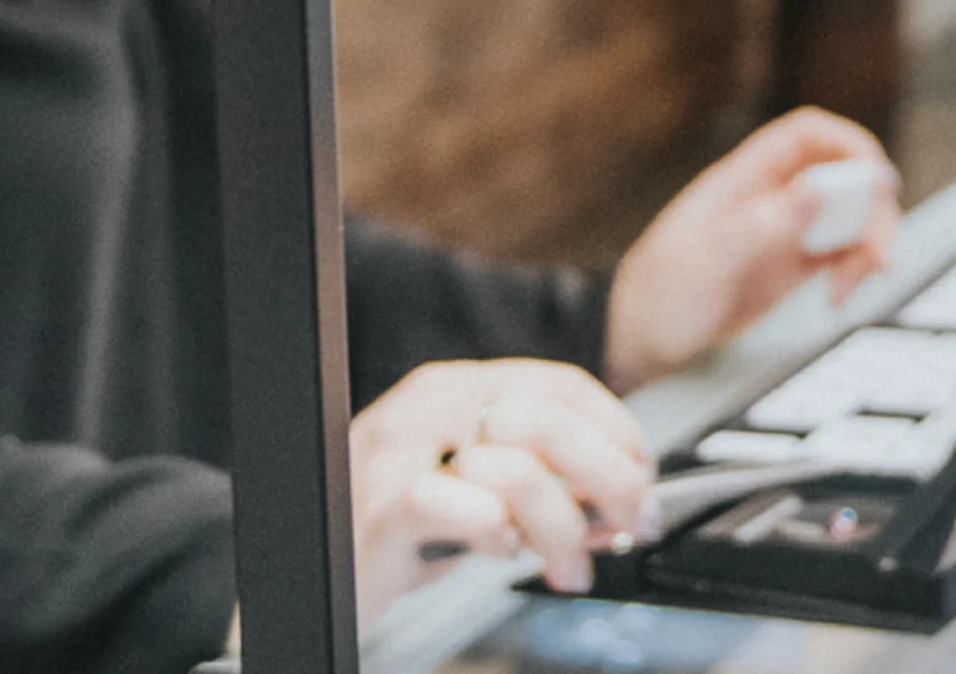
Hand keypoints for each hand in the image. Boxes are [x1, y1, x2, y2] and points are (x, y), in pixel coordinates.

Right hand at [349, 359, 651, 627]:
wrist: (314, 569)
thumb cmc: (405, 529)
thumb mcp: (487, 491)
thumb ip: (552, 483)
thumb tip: (627, 500)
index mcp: (462, 387)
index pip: (565, 387)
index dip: (619, 436)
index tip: (642, 483)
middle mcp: (430, 405)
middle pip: (552, 422)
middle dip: (610, 481)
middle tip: (628, 526)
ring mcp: (399, 451)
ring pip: (519, 469)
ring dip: (563, 528)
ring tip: (567, 566)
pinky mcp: (378, 506)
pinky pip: (458, 505)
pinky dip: (496, 533)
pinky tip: (500, 552)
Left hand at [606, 109, 898, 392]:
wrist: (640, 345)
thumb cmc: (657, 298)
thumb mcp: (703, 262)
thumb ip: (758, 225)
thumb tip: (817, 190)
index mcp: (744, 180)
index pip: (807, 136)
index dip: (848, 144)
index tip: (876, 181)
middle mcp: (771, 199)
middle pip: (843, 177)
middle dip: (872, 209)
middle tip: (878, 255)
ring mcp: (784, 232)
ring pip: (850, 216)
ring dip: (869, 244)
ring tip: (854, 286)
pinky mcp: (792, 267)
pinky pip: (842, 253)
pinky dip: (855, 270)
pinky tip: (839, 296)